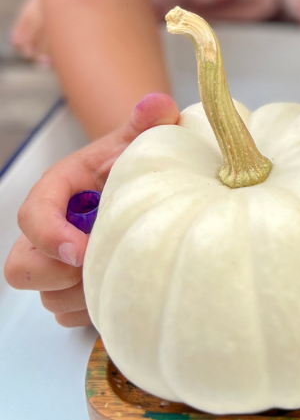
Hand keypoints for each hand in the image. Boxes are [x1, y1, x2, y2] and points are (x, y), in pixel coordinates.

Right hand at [4, 93, 179, 325]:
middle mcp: (49, 229)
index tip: (81, 250)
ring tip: (126, 276)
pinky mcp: (70, 287)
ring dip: (83, 296)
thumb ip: (147, 124)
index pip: (31, 216)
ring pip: (47, 296)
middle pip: (22, 267)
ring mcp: (56, 262)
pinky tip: (126, 290)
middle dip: (59, 276)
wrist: (147, 187)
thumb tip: (158, 105)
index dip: (49, 236)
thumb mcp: (140, 142)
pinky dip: (93, 311)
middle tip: (102, 269)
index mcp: (59, 190)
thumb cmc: (137, 163)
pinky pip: (67, 314)